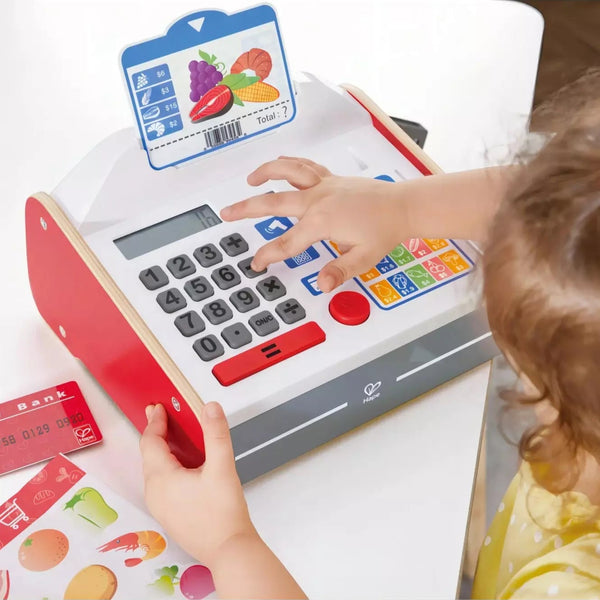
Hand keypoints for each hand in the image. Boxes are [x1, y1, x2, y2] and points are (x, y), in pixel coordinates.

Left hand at [139, 402, 255, 568]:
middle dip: (156, 434)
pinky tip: (184, 467)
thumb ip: (216, 434)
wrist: (228, 550)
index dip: (155, 422)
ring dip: (162, 451)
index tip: (159, 408)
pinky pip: (161, 484)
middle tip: (161, 417)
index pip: (151, 442)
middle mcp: (154, 493)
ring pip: (154, 471)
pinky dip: (167, 467)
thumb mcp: (222, 467)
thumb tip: (210, 407)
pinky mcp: (169, 515)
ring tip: (174, 438)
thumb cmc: (224, 514)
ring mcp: (160, 506)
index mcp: (161, 479)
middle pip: (149, 456)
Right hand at [220, 157, 407, 291]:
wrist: (404, 206)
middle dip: (247, 209)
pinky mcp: (331, 178)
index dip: (268, 255)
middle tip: (227, 213)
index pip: (287, 243)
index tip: (256, 263)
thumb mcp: (364, 258)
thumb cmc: (386, 230)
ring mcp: (324, 185)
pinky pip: (305, 166)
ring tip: (249, 179)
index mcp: (322, 222)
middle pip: (274, 203)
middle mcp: (318, 200)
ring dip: (265, 173)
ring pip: (287, 173)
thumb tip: (322, 284)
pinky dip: (289, 163)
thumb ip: (339, 271)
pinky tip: (279, 164)